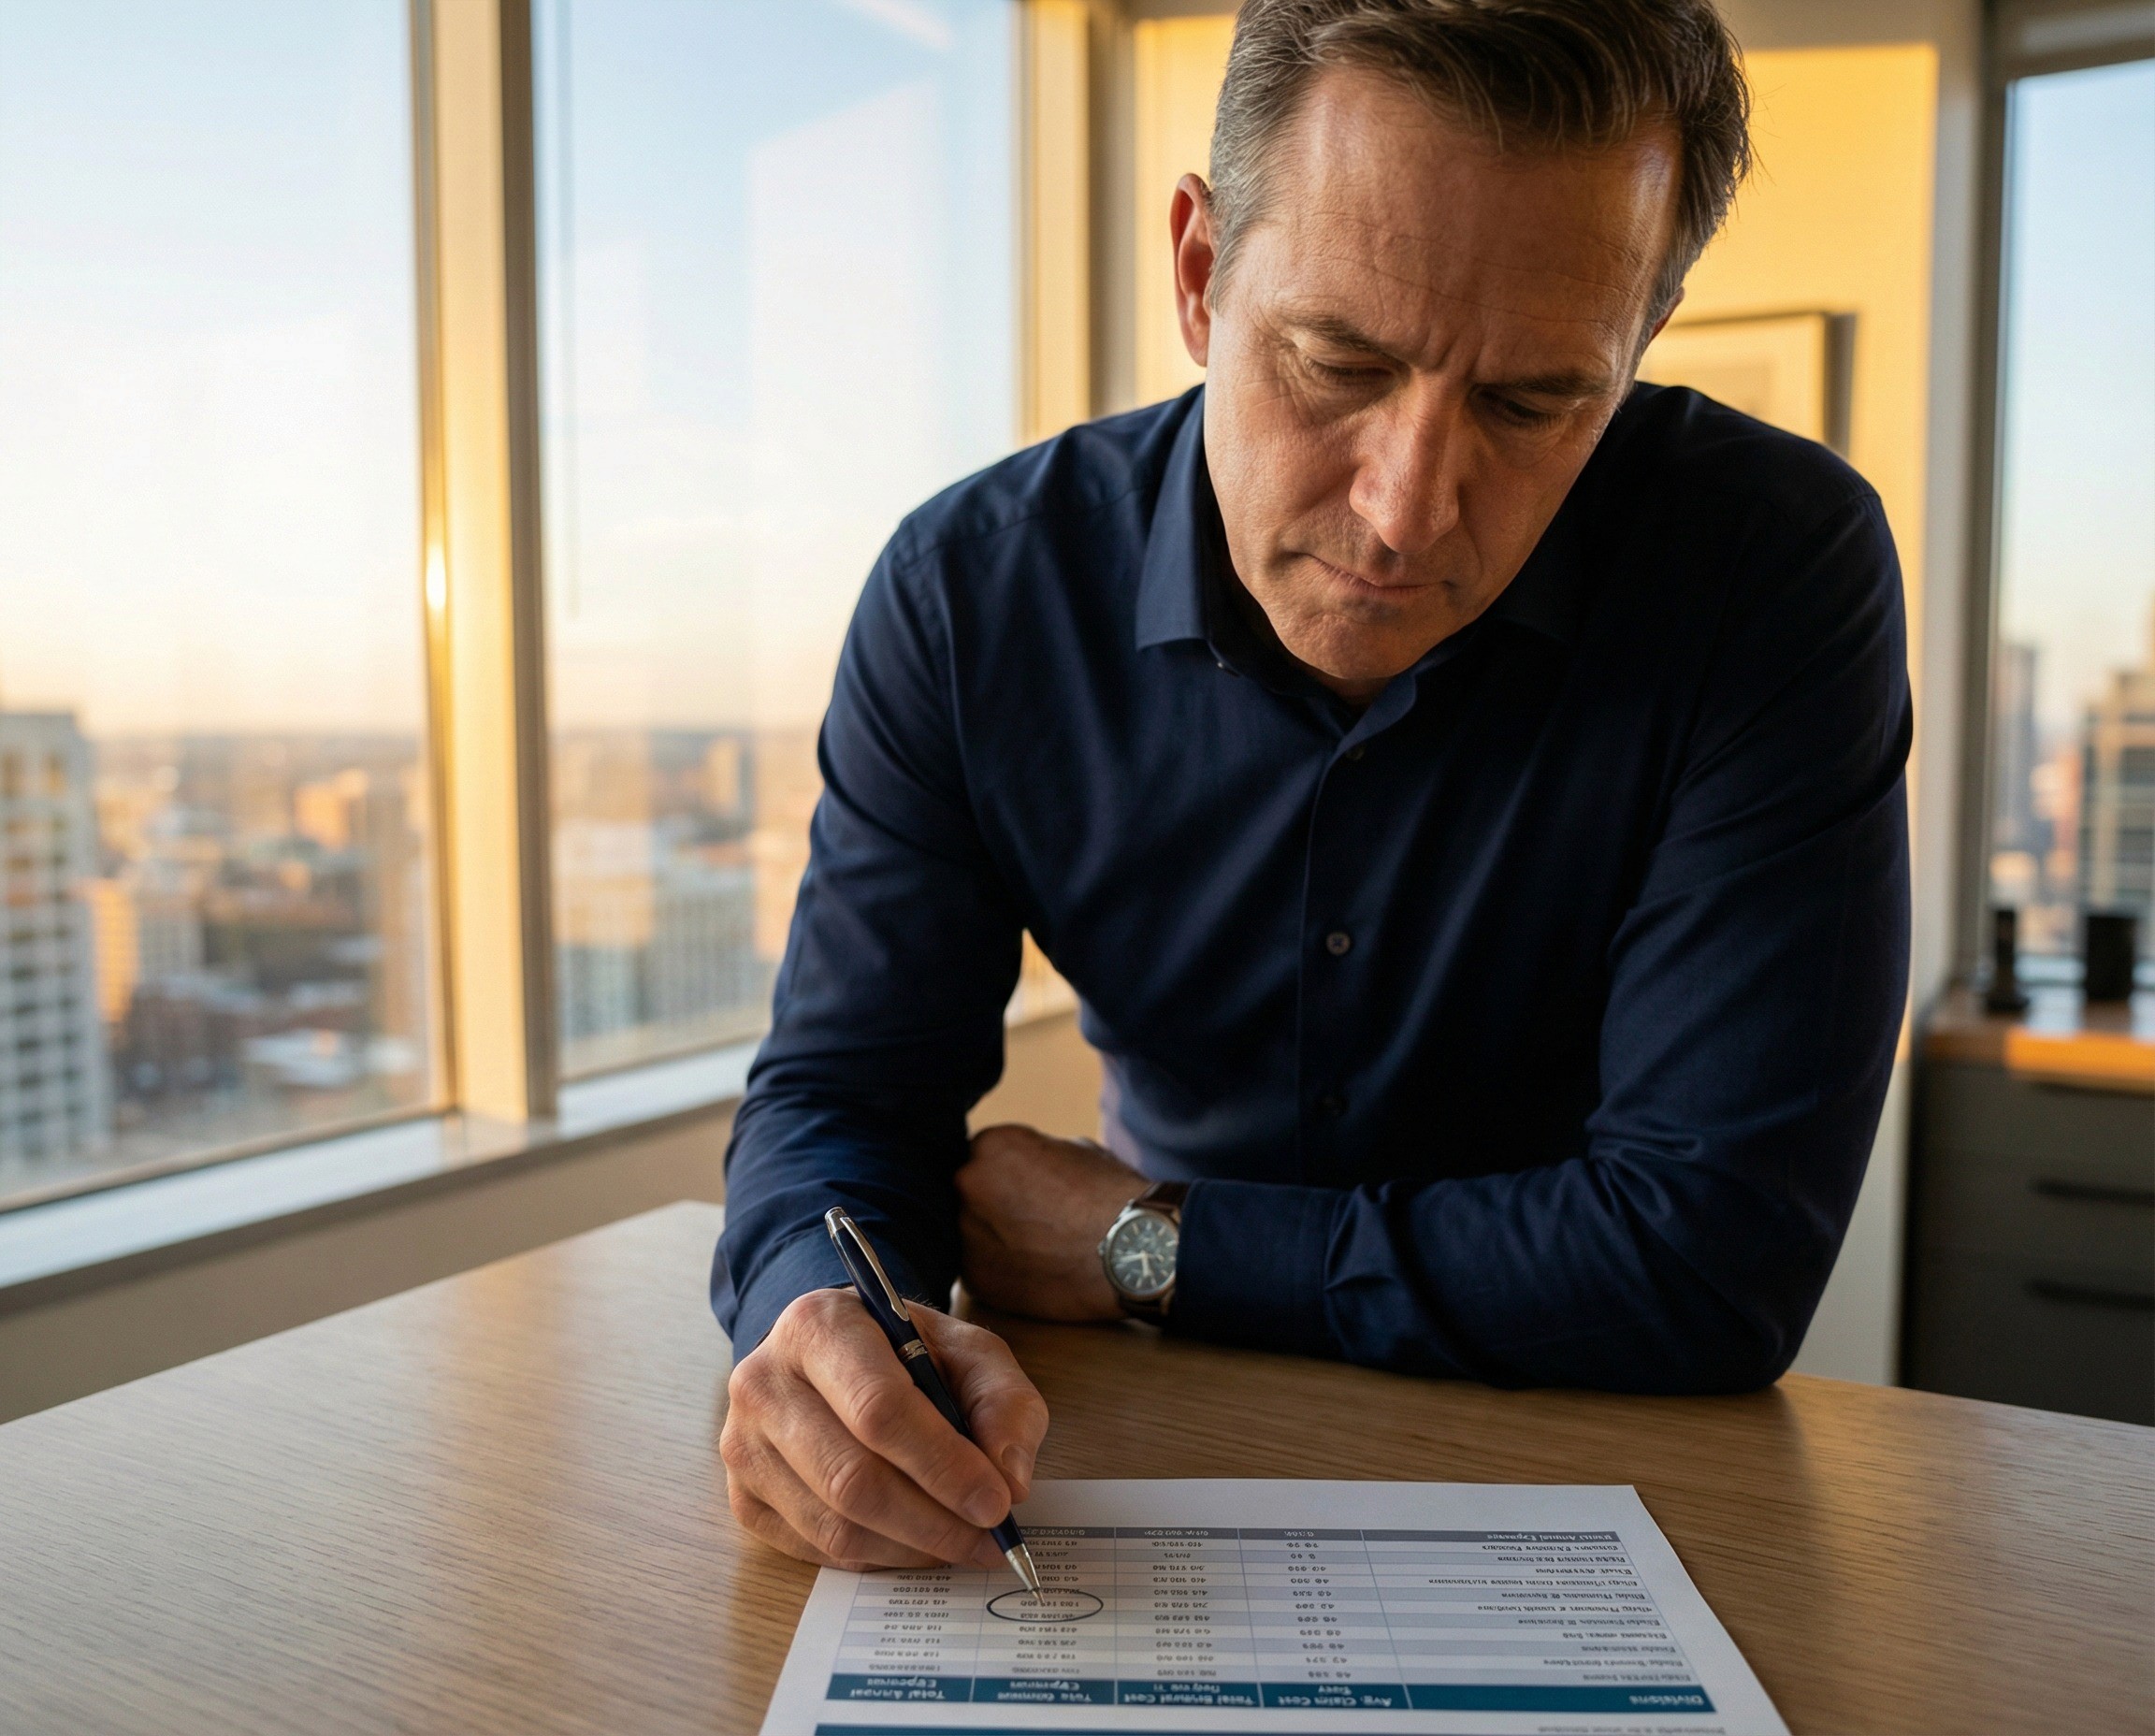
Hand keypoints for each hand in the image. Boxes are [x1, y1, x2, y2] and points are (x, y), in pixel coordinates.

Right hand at [721, 1287, 1046, 1569]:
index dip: (942, 1464)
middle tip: (990, 1540)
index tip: (996, 1502)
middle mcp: (763, 1382)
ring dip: (911, 1547)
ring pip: (832, 1524)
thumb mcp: (968, 1351)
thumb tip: (1009, 1481)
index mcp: (817, 1325)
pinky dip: (877, 1558)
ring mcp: (742, 1444)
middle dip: (933, 1520)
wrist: (834, 1355)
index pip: (878, 1408)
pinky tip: (916, 1544)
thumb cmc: (904, 1352)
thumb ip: (1002, 1403)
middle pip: (851, 1477)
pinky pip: (814, 1548)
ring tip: (964, 1545)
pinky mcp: (742, 1497)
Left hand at [957, 1123, 1148, 1320]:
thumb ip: (1037, 1155)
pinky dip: (1001, 1271)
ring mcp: (966, 1233)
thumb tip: (1027, 1167)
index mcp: (991, 1145)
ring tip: (1037, 1248)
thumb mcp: (1075, 1149)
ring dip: (994, 1238)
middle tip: (1031, 1218)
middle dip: (995, 1203)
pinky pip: (980, 1269)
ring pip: (971, 1232)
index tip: (1028, 1188)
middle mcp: (967, 1184)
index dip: (1007, 1173)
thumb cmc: (1112, 1196)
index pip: (983, 1155)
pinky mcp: (975, 1278)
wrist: (1130, 1253)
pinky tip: (1035, 1271)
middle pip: (971, 1192)